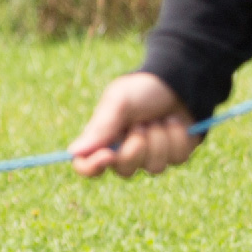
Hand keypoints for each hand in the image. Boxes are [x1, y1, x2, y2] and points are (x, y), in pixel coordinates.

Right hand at [70, 72, 200, 178]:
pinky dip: (176, 136)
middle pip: (124, 170)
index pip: (86, 165)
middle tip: (141, 123)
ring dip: (159, 138)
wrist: (178, 81)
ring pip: (154, 167)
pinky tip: (174, 121)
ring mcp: (151, 155)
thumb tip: (73, 152)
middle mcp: (125, 151)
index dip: (92, 167)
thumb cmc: (143, 89)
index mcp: (104, 138)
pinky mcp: (174, 155)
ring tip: (159, 118)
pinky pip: (176, 158)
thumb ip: (100, 127)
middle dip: (136, 146)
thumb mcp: (119, 100)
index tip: (107, 155)